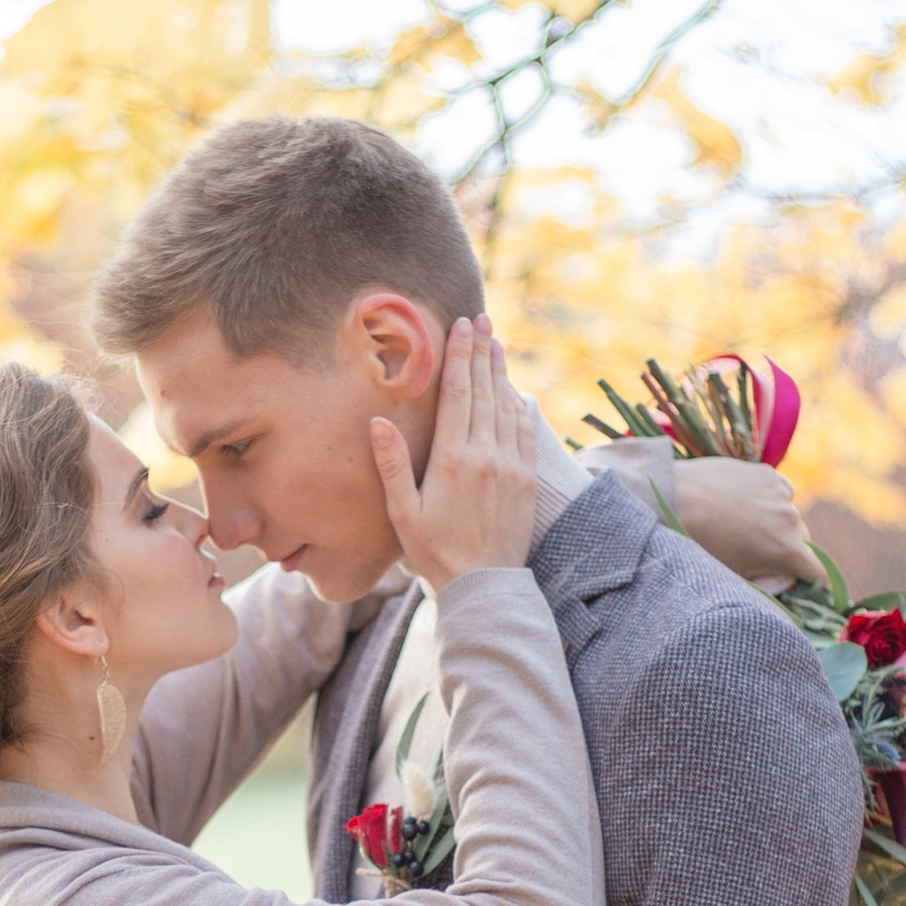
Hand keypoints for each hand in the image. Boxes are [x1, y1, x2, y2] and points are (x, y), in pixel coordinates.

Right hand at [372, 315, 533, 588]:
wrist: (484, 585)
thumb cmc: (435, 552)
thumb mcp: (402, 512)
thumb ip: (391, 465)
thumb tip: (378, 423)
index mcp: (453, 458)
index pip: (459, 394)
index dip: (460, 356)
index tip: (462, 326)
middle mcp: (486, 454)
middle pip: (485, 390)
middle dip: (482, 351)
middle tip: (482, 320)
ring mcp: (511, 465)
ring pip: (507, 405)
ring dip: (501, 372)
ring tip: (496, 344)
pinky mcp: (527, 479)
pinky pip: (523, 430)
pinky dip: (517, 404)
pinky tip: (512, 391)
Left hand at [663, 457, 813, 586]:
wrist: (673, 500)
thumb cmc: (699, 546)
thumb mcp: (733, 574)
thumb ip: (765, 580)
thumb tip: (782, 582)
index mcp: (786, 551)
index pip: (818, 570)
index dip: (812, 579)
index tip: (803, 581)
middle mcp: (791, 520)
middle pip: (803, 540)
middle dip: (788, 548)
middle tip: (758, 551)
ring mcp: (780, 494)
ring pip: (789, 513)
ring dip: (776, 521)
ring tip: (742, 522)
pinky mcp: (767, 473)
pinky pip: (779, 491)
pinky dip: (768, 498)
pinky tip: (742, 501)